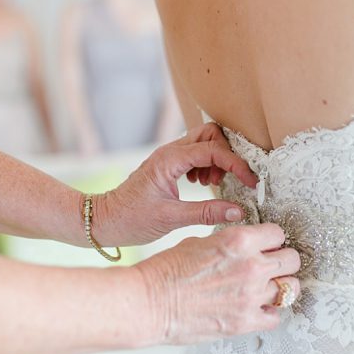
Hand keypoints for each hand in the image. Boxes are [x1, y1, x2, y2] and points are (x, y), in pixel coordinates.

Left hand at [92, 123, 257, 245]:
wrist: (103, 220)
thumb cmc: (130, 219)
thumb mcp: (170, 219)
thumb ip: (206, 213)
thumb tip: (238, 211)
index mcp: (169, 160)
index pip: (213, 150)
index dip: (236, 164)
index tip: (250, 182)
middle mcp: (170, 152)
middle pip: (210, 134)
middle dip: (228, 153)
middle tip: (232, 178)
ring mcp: (169, 157)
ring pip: (204, 142)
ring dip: (218, 160)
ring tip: (215, 185)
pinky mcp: (169, 165)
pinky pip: (196, 154)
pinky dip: (207, 165)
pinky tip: (203, 185)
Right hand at [135, 223, 301, 344]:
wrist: (149, 303)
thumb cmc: (166, 271)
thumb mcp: (200, 242)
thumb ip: (229, 244)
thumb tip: (243, 248)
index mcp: (239, 241)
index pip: (278, 234)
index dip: (272, 239)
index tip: (268, 246)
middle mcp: (251, 266)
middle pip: (292, 260)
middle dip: (283, 261)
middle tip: (274, 266)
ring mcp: (251, 296)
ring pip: (291, 289)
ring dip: (280, 287)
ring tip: (267, 288)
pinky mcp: (245, 322)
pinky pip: (275, 317)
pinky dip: (269, 313)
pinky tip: (256, 308)